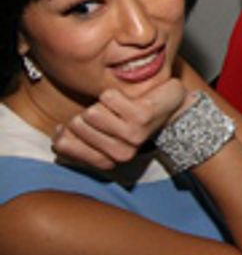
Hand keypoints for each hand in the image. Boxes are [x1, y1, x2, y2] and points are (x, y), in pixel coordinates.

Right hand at [52, 79, 189, 169]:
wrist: (170, 106)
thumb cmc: (129, 117)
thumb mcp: (101, 132)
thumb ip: (77, 138)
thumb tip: (58, 132)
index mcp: (108, 161)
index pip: (63, 144)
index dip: (66, 129)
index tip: (84, 124)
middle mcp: (120, 154)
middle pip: (76, 124)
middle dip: (90, 113)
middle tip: (112, 115)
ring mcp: (131, 137)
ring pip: (91, 112)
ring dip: (103, 104)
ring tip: (122, 109)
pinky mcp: (141, 118)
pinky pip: (107, 97)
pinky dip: (115, 94)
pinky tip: (131, 101)